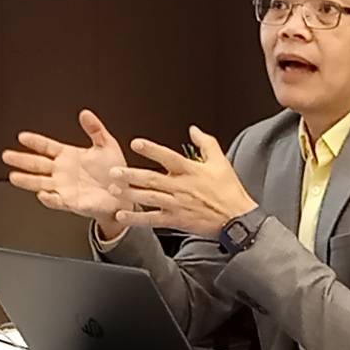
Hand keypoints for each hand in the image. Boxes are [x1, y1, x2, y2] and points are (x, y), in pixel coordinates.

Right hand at [1, 110, 132, 229]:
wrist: (123, 194)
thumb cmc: (114, 171)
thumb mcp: (106, 145)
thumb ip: (95, 129)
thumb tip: (85, 113)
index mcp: (68, 156)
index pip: (47, 147)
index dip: (35, 142)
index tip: (22, 136)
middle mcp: (62, 171)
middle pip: (37, 164)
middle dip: (21, 160)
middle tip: (7, 155)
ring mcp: (64, 187)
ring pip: (40, 182)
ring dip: (27, 180)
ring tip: (14, 176)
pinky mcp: (71, 202)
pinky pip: (57, 200)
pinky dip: (49, 198)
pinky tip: (42, 194)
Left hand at [107, 125, 257, 238]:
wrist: (236, 219)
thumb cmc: (228, 191)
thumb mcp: (220, 161)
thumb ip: (206, 143)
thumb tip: (194, 130)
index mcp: (190, 171)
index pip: (168, 157)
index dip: (152, 150)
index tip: (136, 143)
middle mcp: (181, 187)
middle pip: (152, 179)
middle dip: (131, 175)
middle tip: (113, 171)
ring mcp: (176, 204)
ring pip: (149, 198)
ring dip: (130, 194)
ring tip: (114, 189)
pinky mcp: (175, 220)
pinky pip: (152, 219)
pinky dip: (136, 218)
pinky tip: (122, 215)